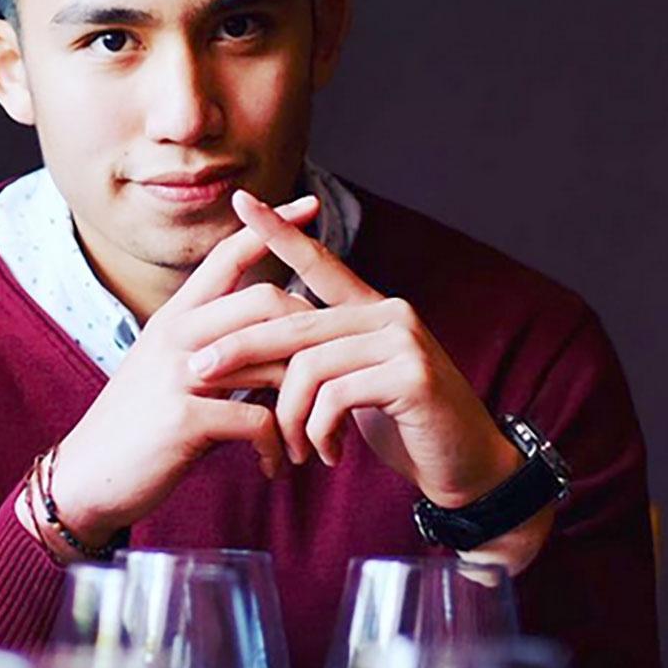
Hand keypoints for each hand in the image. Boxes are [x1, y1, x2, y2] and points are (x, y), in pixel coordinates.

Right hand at [45, 195, 321, 547]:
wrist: (88, 477)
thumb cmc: (141, 426)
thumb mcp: (172, 372)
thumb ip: (220, 351)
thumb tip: (276, 341)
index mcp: (175, 318)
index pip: (227, 256)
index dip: (270, 228)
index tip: (310, 205)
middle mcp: (176, 335)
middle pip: (266, 301)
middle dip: (309, 335)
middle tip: (325, 376)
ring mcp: (178, 374)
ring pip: (270, 360)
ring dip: (302, 403)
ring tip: (311, 434)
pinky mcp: (185, 418)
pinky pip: (259, 420)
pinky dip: (277, 446)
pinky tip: (274, 464)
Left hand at [186, 190, 521, 509]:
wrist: (466, 468)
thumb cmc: (405, 427)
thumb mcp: (355, 386)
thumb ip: (321, 358)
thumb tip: (258, 347)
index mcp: (372, 309)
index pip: (318, 262)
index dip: (279, 230)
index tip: (242, 199)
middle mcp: (390, 312)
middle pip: (293, 322)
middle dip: (238, 349)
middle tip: (200, 373)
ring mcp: (404, 340)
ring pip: (308, 366)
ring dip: (289, 416)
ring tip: (295, 450)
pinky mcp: (412, 375)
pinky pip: (334, 396)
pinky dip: (319, 432)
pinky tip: (327, 455)